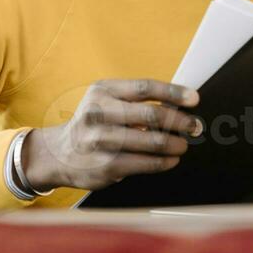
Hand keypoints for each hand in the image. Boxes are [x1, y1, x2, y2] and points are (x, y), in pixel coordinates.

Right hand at [23, 79, 202, 191]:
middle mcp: (99, 113)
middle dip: (180, 121)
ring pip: (151, 141)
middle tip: (195, 126)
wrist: (58, 153)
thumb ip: (135, 101)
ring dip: (174, 144)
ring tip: (183, 144)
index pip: (144, 87)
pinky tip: (171, 159)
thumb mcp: (105, 102)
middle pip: (151, 114)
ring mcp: (101, 141)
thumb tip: (178, 104)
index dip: (173, 92)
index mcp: (102, 91)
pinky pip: (145, 163)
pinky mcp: (106, 165)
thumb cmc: (93, 123)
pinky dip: (164, 162)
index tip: (194, 99)